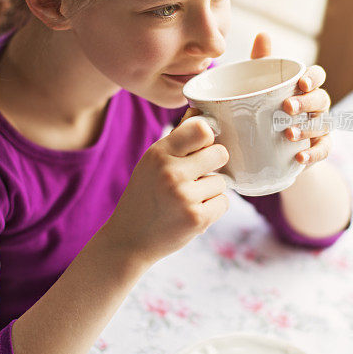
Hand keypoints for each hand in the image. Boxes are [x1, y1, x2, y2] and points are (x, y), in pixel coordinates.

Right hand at [104, 110, 229, 265]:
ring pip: (222, 181)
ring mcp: (184, 196)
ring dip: (211, 190)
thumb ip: (177, 140)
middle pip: (220, 153)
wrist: (128, 240)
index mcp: (158, 153)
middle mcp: (171, 172)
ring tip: (187, 200)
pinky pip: (224, 202)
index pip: (201, 129)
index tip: (202, 146)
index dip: (207, 137)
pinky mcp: (197, 218)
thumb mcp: (151, 163)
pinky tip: (192, 213)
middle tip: (197, 176)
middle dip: (214, 164)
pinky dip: (213, 208)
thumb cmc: (144, 196)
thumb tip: (201, 113)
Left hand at [250, 32, 331, 168]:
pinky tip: (300, 157)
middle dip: (307, 102)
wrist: (267, 145)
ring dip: (308, 128)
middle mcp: (317, 105)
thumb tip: (263, 34)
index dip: (313, 77)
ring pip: (323, 124)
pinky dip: (314, 154)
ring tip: (288, 134)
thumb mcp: (260, 84)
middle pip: (322, 99)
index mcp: (306, 86)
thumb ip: (262, 61)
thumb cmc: (266, 105)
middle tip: (287, 108)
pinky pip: (323, 150)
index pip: (318, 75)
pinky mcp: (319, 148)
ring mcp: (320, 127)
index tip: (301, 83)